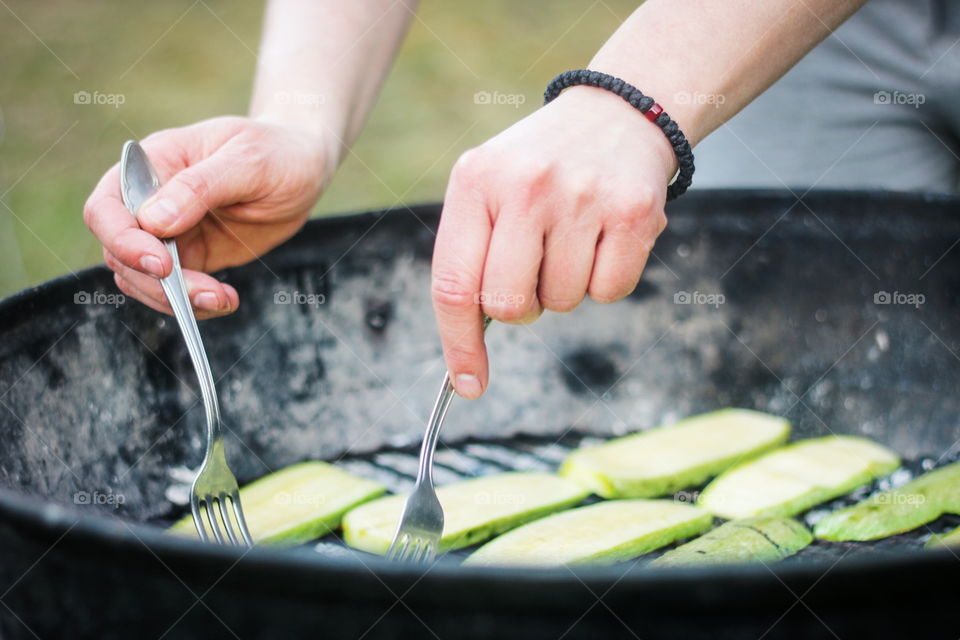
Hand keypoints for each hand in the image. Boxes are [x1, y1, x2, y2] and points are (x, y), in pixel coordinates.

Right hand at [84, 116, 332, 316]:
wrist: (303, 167)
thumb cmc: (276, 152)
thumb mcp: (248, 161)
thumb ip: (200, 187)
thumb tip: (153, 221)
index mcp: (153, 164)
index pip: (107, 207)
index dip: (122, 240)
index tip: (161, 264)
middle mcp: (151, 200)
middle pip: (119, 251)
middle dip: (155, 281)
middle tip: (204, 294)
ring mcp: (169, 232)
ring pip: (141, 278)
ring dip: (174, 299)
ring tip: (221, 300)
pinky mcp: (192, 256)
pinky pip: (173, 290)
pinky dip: (193, 304)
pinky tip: (226, 300)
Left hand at [431, 87, 675, 398]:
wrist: (616, 113)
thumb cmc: (539, 169)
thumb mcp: (488, 187)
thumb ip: (471, 255)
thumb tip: (467, 350)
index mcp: (475, 180)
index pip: (453, 283)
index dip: (459, 344)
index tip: (468, 384)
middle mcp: (526, 185)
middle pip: (509, 306)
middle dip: (521, 306)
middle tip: (533, 271)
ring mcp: (583, 197)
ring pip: (562, 303)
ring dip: (565, 288)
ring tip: (572, 237)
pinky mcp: (634, 211)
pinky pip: (609, 293)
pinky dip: (605, 280)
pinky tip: (605, 238)